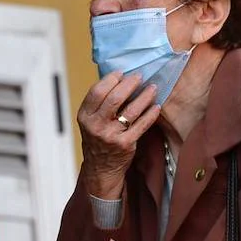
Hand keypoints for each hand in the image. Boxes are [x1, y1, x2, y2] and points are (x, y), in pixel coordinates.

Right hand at [77, 72, 160, 198]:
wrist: (101, 167)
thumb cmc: (98, 139)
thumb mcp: (90, 121)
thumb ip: (100, 103)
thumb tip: (119, 79)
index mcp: (85, 116)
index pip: (97, 92)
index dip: (110, 79)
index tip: (121, 73)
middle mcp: (96, 126)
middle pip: (114, 98)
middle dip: (129, 84)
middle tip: (139, 77)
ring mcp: (111, 135)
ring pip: (131, 110)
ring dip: (144, 96)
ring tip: (152, 88)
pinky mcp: (126, 144)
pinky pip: (142, 125)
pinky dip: (150, 114)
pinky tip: (156, 106)